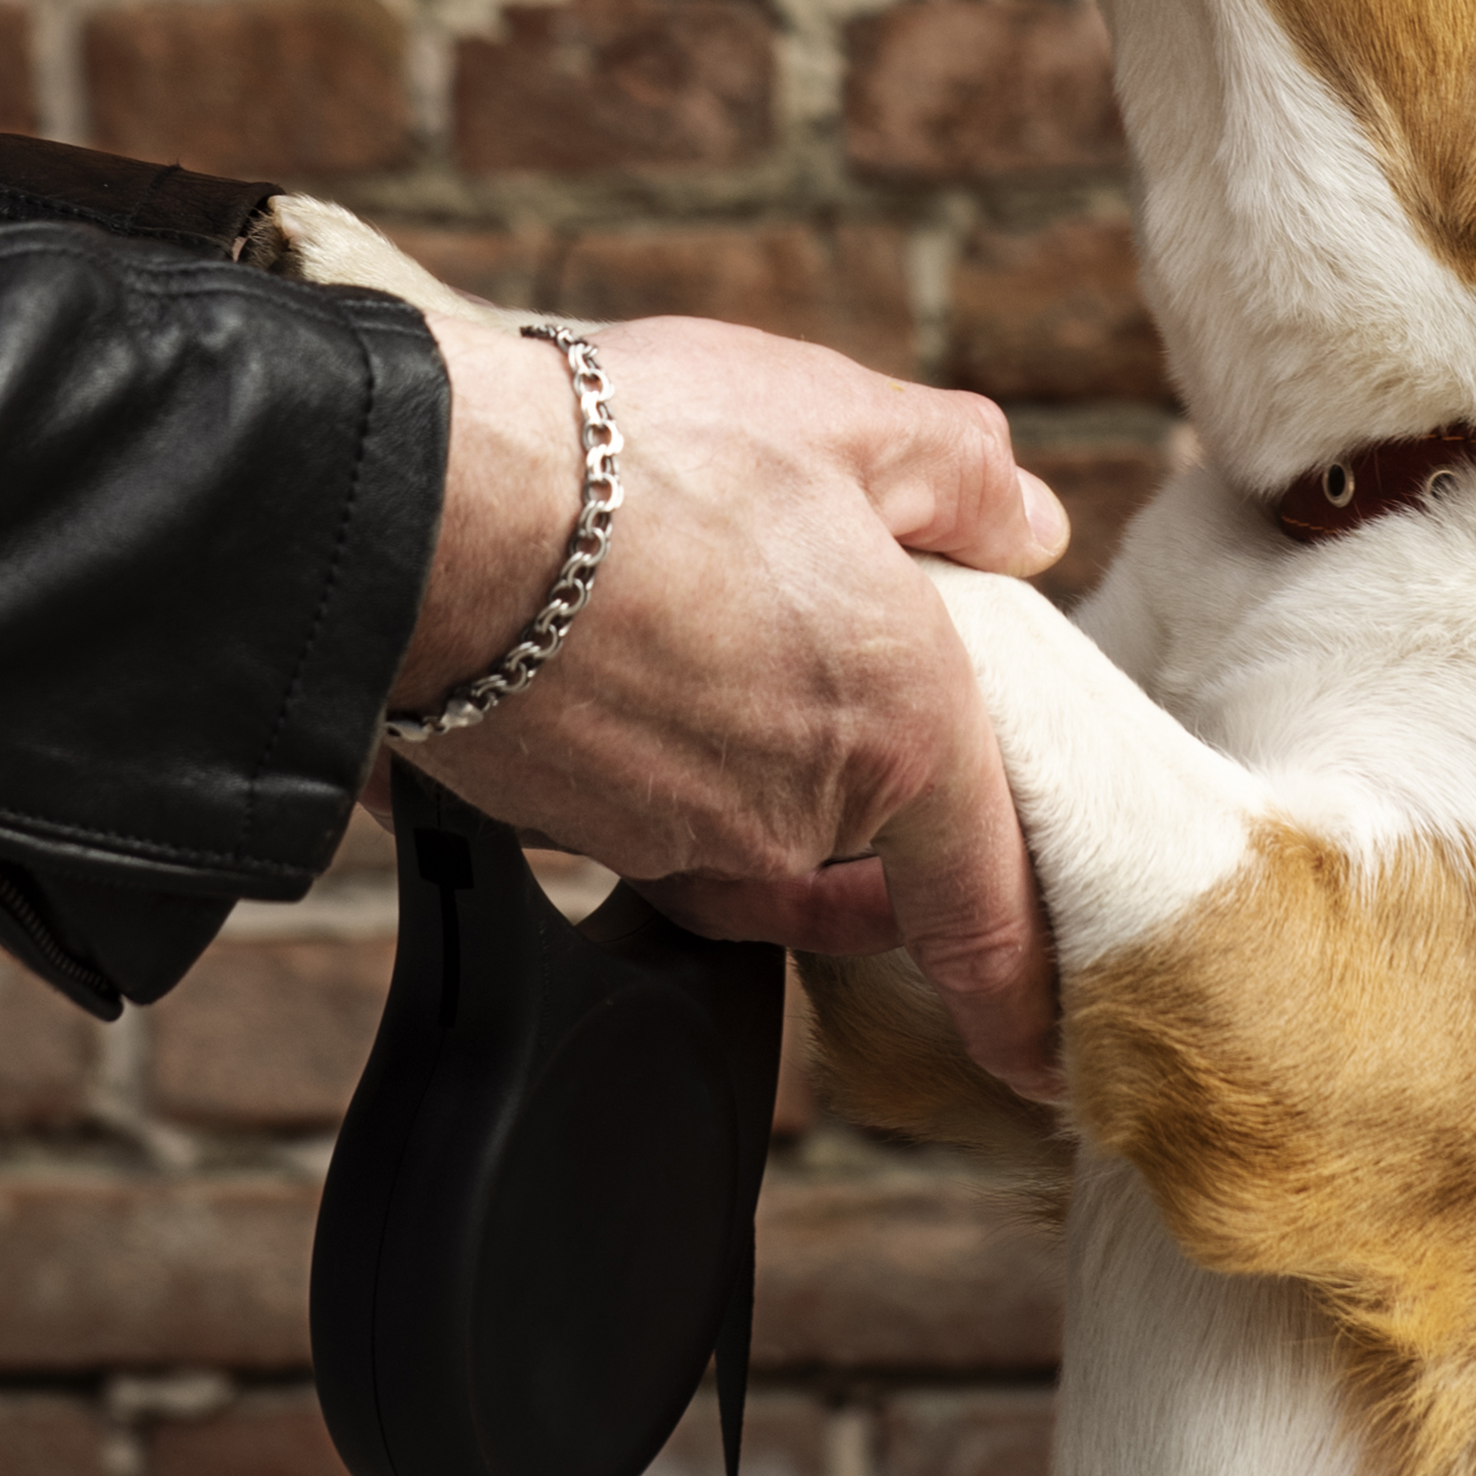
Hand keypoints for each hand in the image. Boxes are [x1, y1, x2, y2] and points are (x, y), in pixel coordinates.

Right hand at [381, 307, 1070, 1099]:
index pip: (985, 903)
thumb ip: (964, 476)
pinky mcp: (585, 839)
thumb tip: (1031, 526)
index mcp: (906, 726)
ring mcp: (684, 841)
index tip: (1039, 1060)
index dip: (1018, 995)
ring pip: (766, 828)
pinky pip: (668, 821)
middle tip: (834, 636)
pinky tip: (646, 672)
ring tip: (729, 627)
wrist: (435, 516)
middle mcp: (804, 816)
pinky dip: (676, 760)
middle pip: (873, 832)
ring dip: (766, 755)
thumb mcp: (842, 415)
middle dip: (873, 758)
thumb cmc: (642, 458)